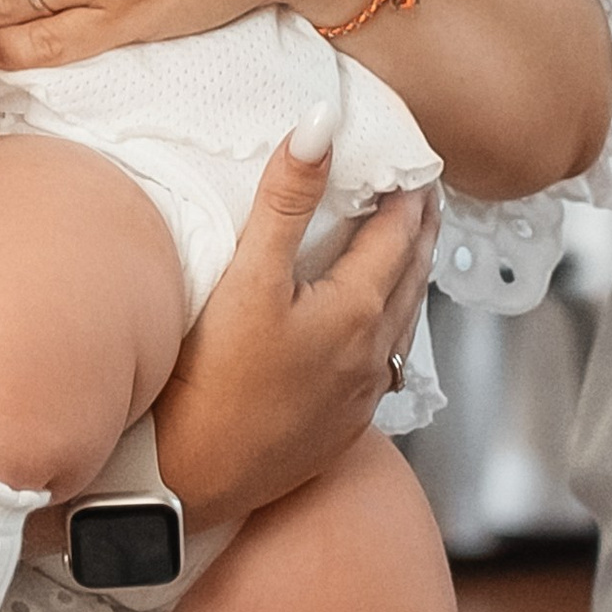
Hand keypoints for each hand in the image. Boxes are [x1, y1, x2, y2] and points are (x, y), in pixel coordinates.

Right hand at [153, 135, 438, 535]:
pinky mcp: (339, 427)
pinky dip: (387, 325)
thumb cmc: (210, 383)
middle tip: (425, 194)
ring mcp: (358, 396)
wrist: (186, 486)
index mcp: (357, 310)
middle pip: (412, 276)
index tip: (415, 159)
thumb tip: (322, 124)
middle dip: (421, 230)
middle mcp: (371, 355)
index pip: (400, 232)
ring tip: (406, 247)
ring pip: (402, 321)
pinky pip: (382, 362)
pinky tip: (369, 328)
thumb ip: (286, 199)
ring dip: (408, 277)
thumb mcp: (247, 278)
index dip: (409, 191)